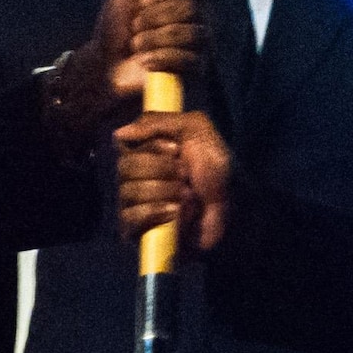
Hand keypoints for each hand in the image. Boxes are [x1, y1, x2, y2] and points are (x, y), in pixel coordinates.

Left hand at [42, 0, 202, 147]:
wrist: (105, 62)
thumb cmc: (119, 21)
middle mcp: (200, 17)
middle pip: (191, 9)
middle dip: (154, 17)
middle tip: (135, 25)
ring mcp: (201, 45)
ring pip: (190, 34)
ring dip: (153, 38)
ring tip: (136, 44)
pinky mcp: (196, 70)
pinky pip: (188, 60)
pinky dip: (160, 58)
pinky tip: (144, 60)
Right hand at [116, 110, 231, 251]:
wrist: (233, 204)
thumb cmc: (215, 167)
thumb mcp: (195, 128)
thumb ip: (156, 123)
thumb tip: (119, 132)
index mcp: (143, 151)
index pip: (123, 143)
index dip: (151, 146)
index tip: (176, 148)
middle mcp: (133, 176)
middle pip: (125, 167)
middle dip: (161, 169)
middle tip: (185, 174)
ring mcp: (133, 204)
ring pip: (129, 191)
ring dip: (164, 190)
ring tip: (187, 194)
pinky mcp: (136, 230)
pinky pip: (130, 218)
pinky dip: (155, 212)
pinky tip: (175, 212)